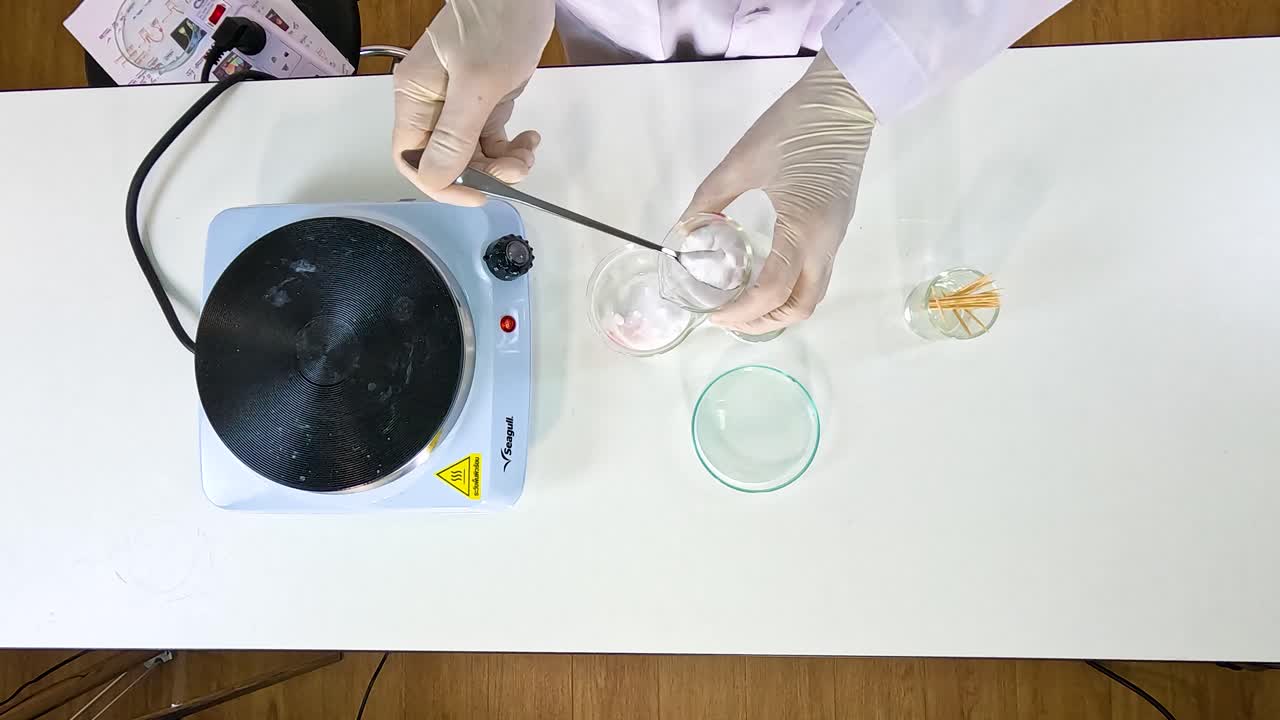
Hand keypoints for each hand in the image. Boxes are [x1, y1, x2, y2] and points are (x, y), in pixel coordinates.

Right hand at [392, 0, 554, 205]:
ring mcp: (458, 103)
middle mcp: (432, 105)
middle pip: (446, 162)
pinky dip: (510, 148)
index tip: (477, 194)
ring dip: (502, 164)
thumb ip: (455, 136)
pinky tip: (529, 140)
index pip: (413, 160)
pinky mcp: (483, 100)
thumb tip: (435, 180)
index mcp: (415, 99)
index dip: (442, 184)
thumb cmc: (496, 22)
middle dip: (482, 174)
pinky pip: (490, 139)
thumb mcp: (478, 83)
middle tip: (516, 168)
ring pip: (472, 155)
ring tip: (527, 151)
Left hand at [683, 51, 874, 333]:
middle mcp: (825, 242)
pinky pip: (816, 275)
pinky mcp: (837, 228)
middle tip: (727, 317)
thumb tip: (684, 229)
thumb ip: (710, 198)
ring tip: (743, 304)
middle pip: (800, 306)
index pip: (773, 290)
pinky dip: (790, 290)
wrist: (845, 99)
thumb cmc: (795, 124)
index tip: (713, 314)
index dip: (741, 312)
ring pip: (812, 295)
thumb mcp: (742, 160)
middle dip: (763, 321)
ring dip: (779, 309)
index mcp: (804, 228)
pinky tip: (763, 279)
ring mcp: (836, 237)